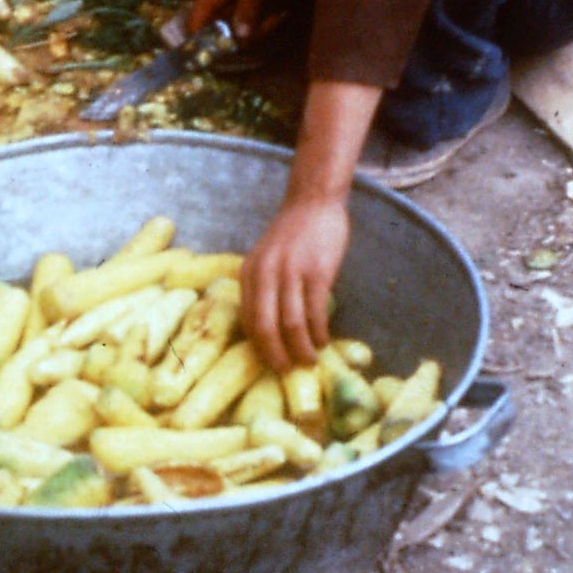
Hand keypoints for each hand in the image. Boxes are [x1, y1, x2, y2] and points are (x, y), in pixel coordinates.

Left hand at [240, 194, 349, 372]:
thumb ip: (263, 286)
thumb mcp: (265, 258)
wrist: (314, 202)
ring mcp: (292, 272)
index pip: (247, 319)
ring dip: (302, 349)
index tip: (270, 361)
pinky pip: (316, 312)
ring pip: (292, 324)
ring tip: (310, 360)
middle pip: (266, 327)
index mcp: (249, 272)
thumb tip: (270, 329)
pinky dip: (319, 332)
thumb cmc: (292, 234)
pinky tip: (324, 340)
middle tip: (286, 371)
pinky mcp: (318, 271)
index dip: (258, 346)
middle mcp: (266, 273)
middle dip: (275, 355)